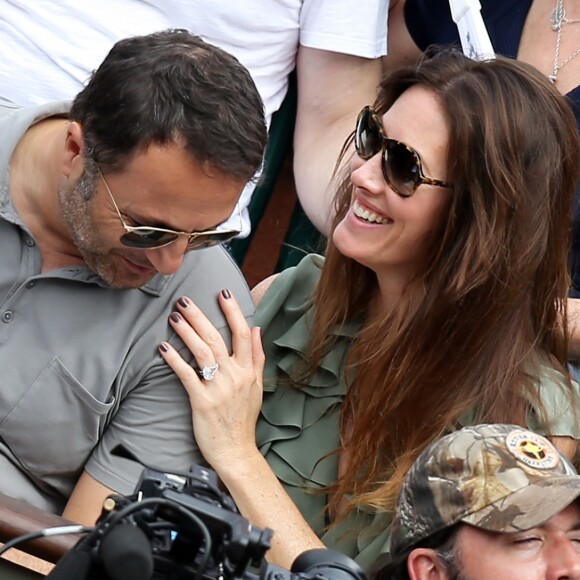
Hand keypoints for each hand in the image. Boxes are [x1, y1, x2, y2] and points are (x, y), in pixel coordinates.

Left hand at [159, 290, 264, 470]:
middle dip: (200, 316)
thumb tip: (257, 330)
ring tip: (174, 316)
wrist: (236, 452)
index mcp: (248, 370)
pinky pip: (187, 375)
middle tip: (184, 300)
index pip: (243, 333)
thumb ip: (258, 357)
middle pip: (217, 338)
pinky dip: (175, 360)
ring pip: (202, 352)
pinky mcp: (202, 402)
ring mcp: (219, 388)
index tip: (223, 293)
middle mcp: (235, 376)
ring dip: (186, 332)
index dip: (233, 311)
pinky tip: (163, 347)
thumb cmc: (244, 419)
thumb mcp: (258, 386)